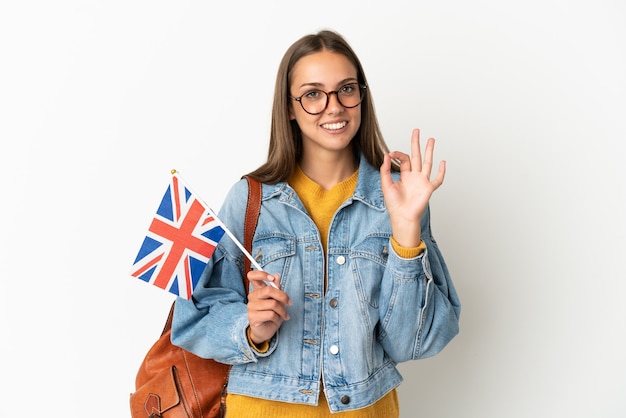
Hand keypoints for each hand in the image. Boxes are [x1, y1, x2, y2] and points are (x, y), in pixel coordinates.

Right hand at [246, 271, 291, 343]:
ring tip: (285, 315)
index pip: (252, 276)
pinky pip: (271, 314)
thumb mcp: (277, 300)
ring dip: (283, 310)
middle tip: (290, 303)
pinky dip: (278, 318)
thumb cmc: (272, 314)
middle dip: (283, 296)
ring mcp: (251, 306)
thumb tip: (277, 275)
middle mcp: (252, 296)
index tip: (272, 278)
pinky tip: (277, 320)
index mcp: (257, 290)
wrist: (266, 330)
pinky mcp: (252, 317)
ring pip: (272, 304)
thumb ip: (276, 288)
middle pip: (268, 290)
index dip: (262, 274)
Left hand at [380, 128, 445, 246]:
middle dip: (416, 143)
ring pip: (427, 163)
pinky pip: (437, 179)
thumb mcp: (386, 185)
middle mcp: (414, 176)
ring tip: (431, 140)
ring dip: (429, 151)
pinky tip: (443, 162)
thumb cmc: (394, 204)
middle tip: (416, 131)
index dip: (398, 154)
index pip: (404, 159)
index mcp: (405, 175)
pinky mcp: (428, 188)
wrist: (402, 216)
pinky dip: (441, 171)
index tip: (390, 154)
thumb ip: (385, 170)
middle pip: (417, 156)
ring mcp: (422, 181)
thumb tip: (386, 155)